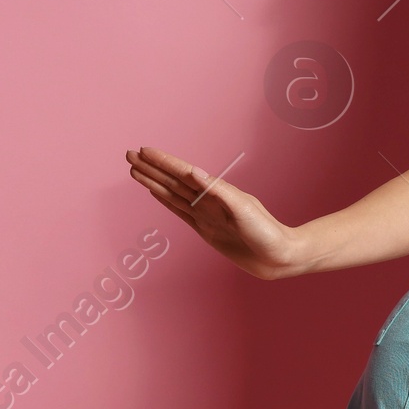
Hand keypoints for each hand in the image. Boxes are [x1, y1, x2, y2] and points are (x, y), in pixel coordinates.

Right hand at [125, 147, 296, 278]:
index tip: (143, 151)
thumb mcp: (243, 209)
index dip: (163, 162)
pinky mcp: (206, 229)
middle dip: (151, 168)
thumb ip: (217, 191)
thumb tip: (193, 172)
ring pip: (172, 194)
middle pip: (173, 180)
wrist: (279, 257)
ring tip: (135, 171)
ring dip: (154, 182)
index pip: (183, 173)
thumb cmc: (267, 233)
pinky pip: (180, 211)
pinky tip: (156, 192)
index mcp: (217, 191)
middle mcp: (209, 200)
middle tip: (129, 155)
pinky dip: (166, 201)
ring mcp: (206, 214)